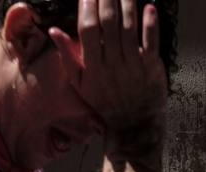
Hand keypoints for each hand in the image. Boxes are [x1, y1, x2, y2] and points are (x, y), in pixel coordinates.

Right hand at [49, 0, 166, 138]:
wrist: (134, 125)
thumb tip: (53, 31)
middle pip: (109, 24)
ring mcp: (133, 65)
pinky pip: (151, 43)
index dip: (87, 8)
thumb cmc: (105, 102)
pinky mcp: (151, 68)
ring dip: (127, 5)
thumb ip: (67, 57)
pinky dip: (150, 24)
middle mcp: (113, 64)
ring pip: (129, 29)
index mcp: (93, 66)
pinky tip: (149, 7)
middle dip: (107, 0)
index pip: (88, 30)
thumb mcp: (81, 84)